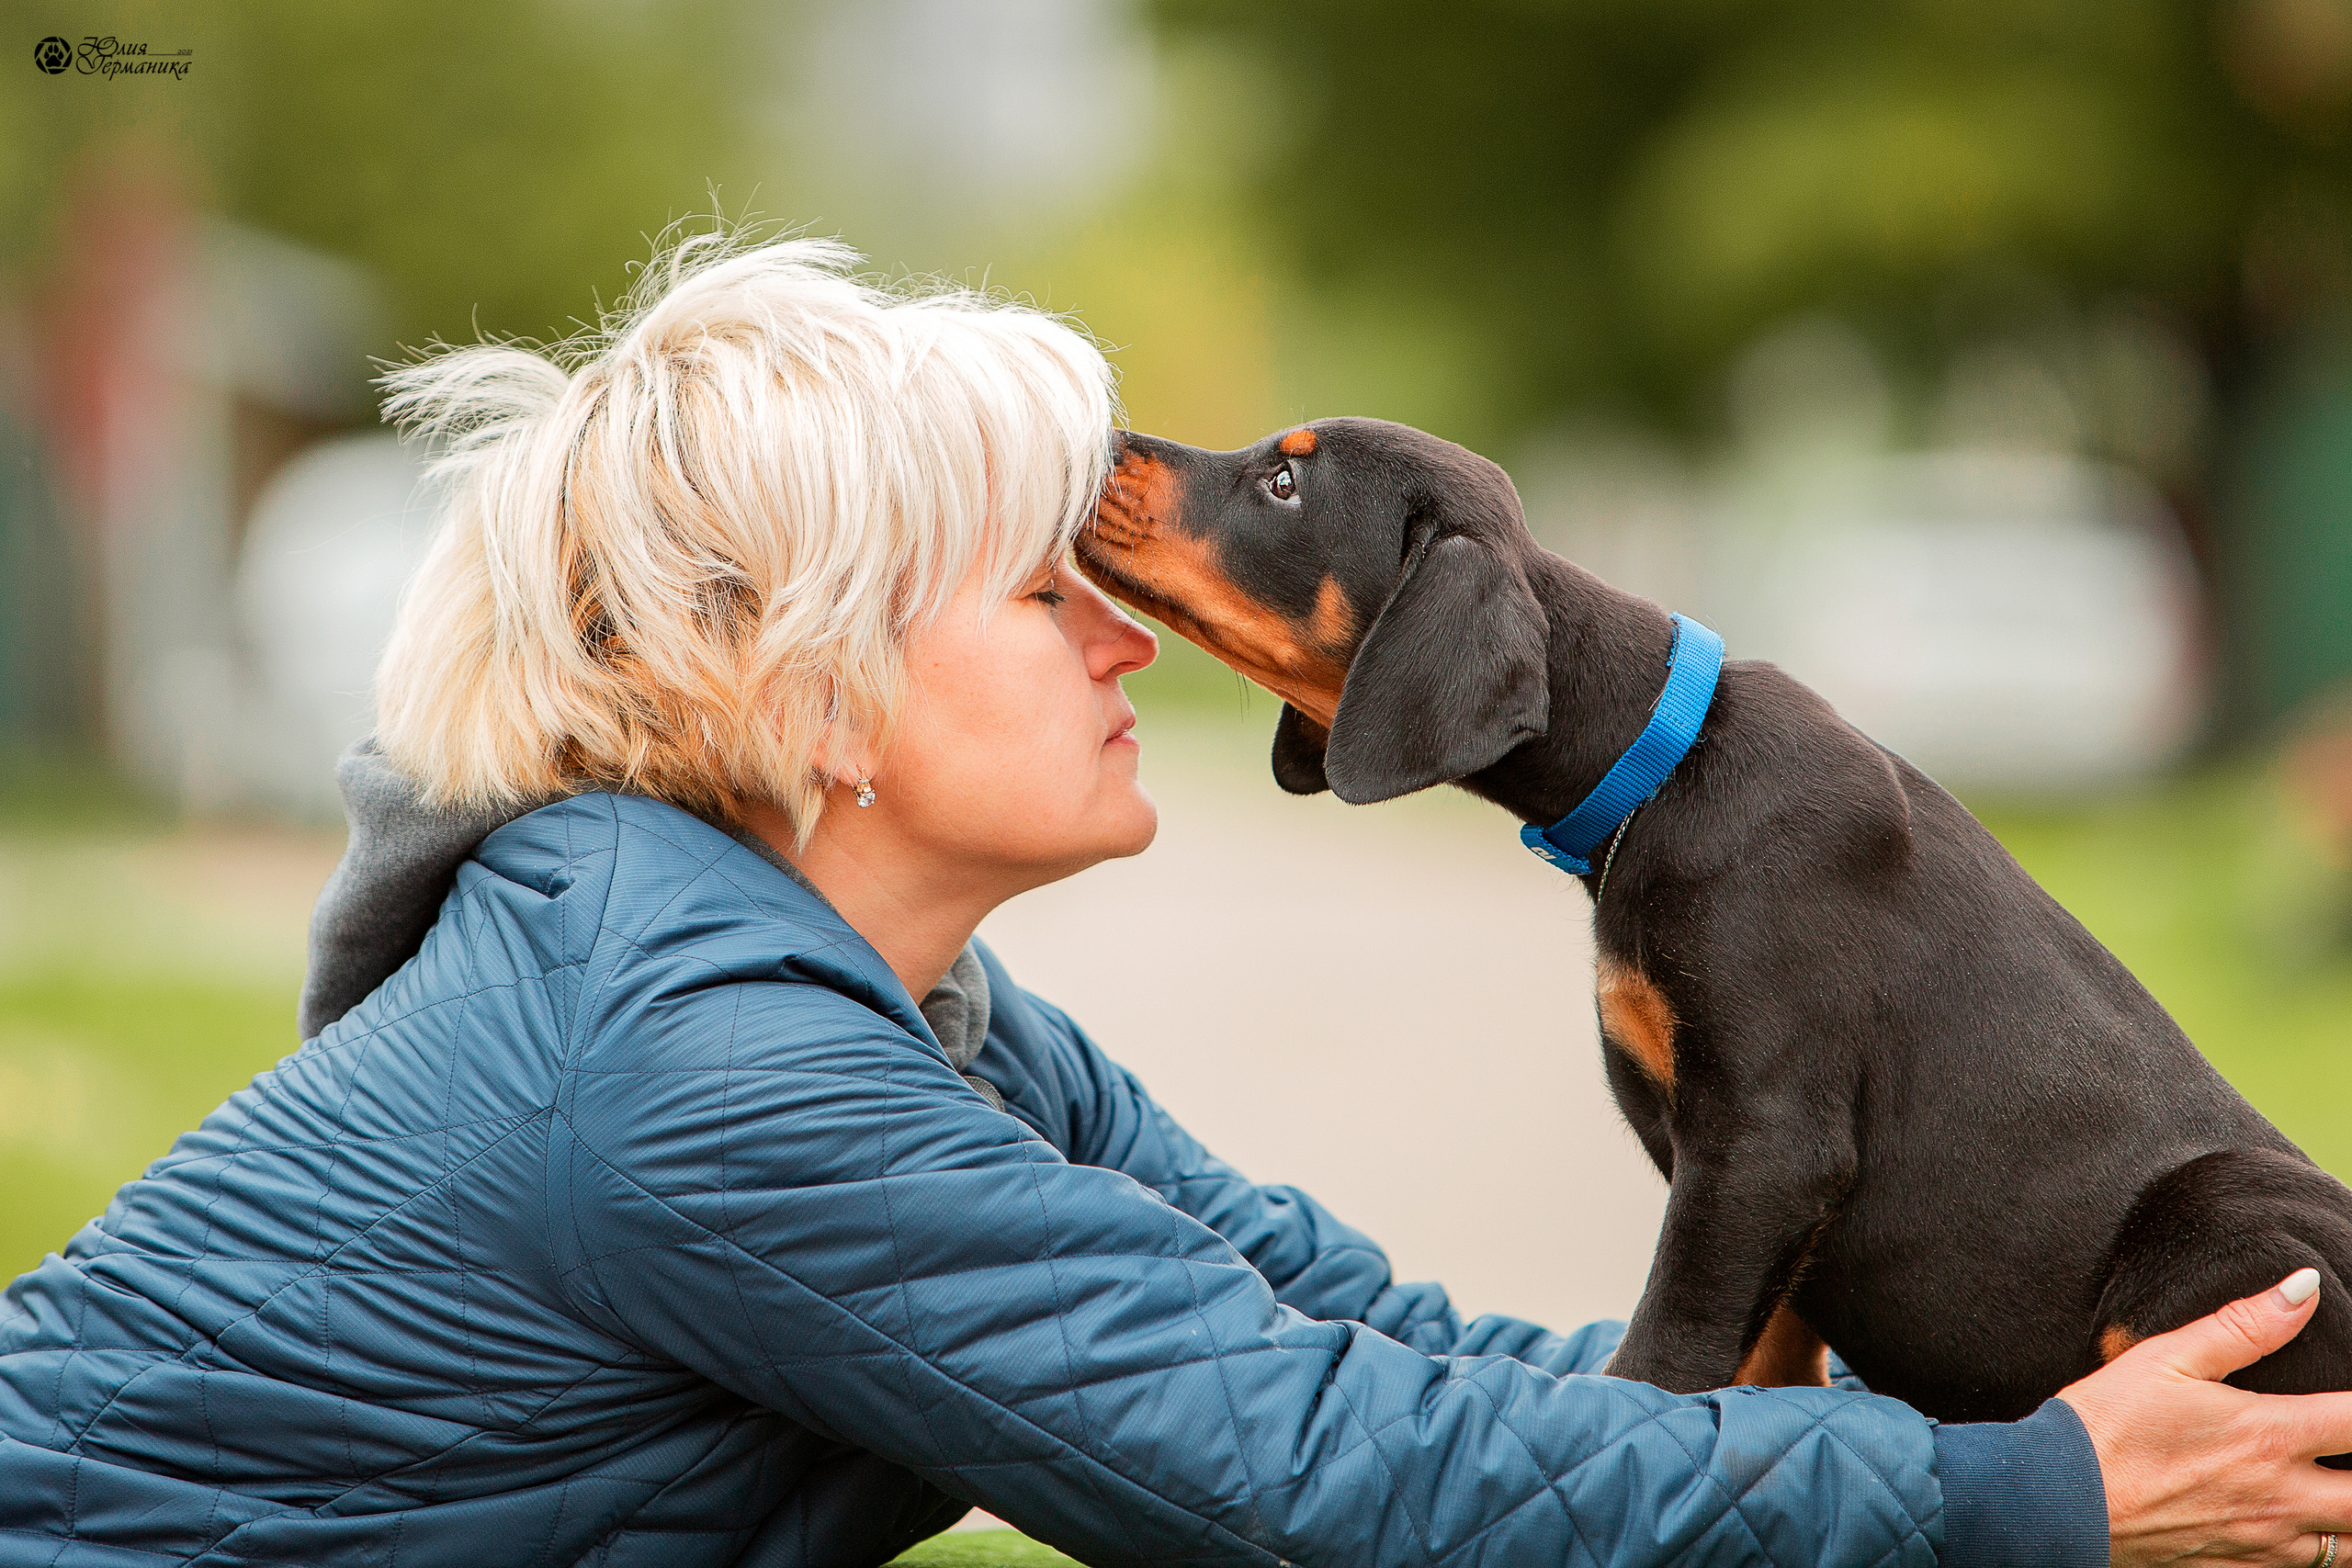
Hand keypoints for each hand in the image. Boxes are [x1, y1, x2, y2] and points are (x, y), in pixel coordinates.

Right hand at [2059, 1269, 2351, 1566]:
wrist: (2058, 1499)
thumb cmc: (2108, 1422)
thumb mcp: (2168, 1358)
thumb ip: (2245, 1325)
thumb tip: (2304, 1287)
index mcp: (2271, 1435)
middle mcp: (2281, 1495)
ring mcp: (2264, 1541)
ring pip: (2351, 1547)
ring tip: (2343, 1492)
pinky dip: (2323, 1551)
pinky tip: (2308, 1528)